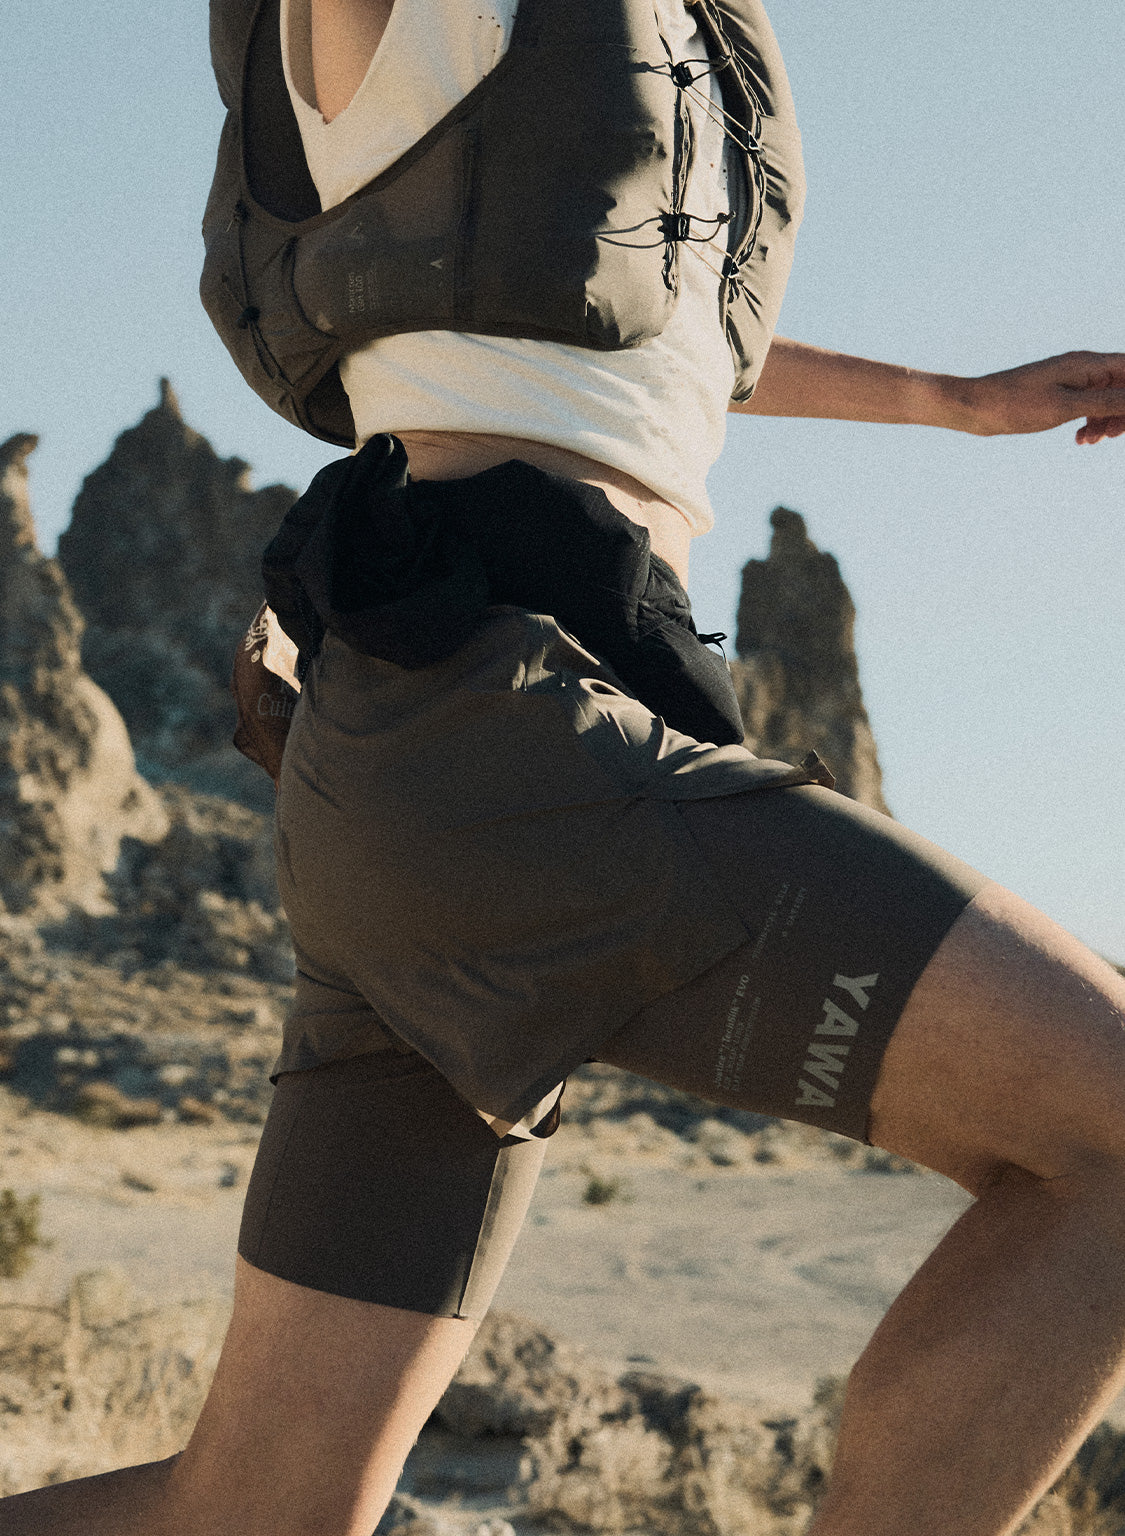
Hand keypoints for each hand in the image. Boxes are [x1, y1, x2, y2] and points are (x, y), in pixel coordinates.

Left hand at [967, 352, 1124, 443]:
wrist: (976, 407)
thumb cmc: (1017, 404)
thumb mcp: (1065, 406)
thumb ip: (1106, 401)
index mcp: (1087, 364)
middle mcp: (1082, 368)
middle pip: (1121, 385)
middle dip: (1123, 412)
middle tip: (1114, 436)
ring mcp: (1070, 381)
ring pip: (1105, 399)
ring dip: (1106, 421)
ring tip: (1091, 441)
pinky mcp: (1058, 395)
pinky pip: (1087, 406)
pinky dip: (1089, 423)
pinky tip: (1079, 439)